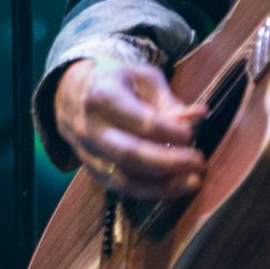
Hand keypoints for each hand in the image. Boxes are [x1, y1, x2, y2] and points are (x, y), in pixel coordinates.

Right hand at [53, 55, 206, 201]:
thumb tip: (198, 116)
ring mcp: (87, 152)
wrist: (71, 93)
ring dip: (162, 185)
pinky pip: (120, 188)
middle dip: (169, 162)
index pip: (140, 121)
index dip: (170, 131)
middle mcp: (90, 127)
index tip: (191, 133)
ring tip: (192, 182)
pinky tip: (173, 187)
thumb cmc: (115, 81)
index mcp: (103, 96)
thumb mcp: (142, 77)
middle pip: (130, 154)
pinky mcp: (90, 170)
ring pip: (124, 178)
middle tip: (198, 162)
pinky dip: (149, 191)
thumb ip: (168, 99)